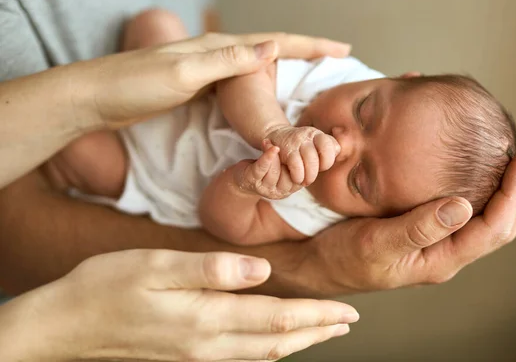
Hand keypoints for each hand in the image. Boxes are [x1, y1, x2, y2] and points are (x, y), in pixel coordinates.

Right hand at [2, 250, 356, 360]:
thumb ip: (211, 269)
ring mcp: (196, 355)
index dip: (317, 316)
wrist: (65, 325)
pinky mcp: (186, 355)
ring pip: (262, 354)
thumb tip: (262, 270)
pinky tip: (274, 340)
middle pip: (277, 342)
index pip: (277, 319)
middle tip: (348, 323)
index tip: (347, 311)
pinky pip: (240, 356)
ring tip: (322, 331)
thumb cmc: (107, 286)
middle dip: (317, 332)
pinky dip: (269, 347)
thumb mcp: (155, 265)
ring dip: (298, 342)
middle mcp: (207, 345)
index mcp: (205, 318)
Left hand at [79, 32, 350, 128]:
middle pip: (270, 48)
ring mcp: (204, 68)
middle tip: (334, 57)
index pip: (274, 42)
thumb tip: (272, 47)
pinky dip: (259, 84)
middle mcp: (214, 52)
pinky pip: (238, 81)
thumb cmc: (133, 85)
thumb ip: (226, 60)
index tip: (343, 48)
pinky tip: (262, 92)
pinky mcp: (195, 84)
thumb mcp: (184, 73)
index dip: (311, 44)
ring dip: (285, 66)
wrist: (93, 97)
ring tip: (309, 72)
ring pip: (255, 64)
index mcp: (217, 47)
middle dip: (305, 51)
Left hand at [234, 142, 302, 199]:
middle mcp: (278, 192)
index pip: (302, 179)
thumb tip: (314, 150)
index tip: (301, 150)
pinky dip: (267, 157)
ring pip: (274, 172)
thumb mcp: (286, 170)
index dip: (302, 164)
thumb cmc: (268, 171)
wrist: (242, 180)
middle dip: (288, 160)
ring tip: (271, 144)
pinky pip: (261, 168)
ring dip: (274, 156)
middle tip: (285, 146)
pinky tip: (273, 148)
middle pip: (289, 177)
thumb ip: (298, 165)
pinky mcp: (251, 179)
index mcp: (290, 189)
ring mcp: (264, 188)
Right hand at [249, 151, 515, 296]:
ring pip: (485, 218)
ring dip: (509, 192)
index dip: (513, 195)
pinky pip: (464, 211)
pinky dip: (482, 191)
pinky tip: (483, 175)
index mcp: (440, 259)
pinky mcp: (423, 229)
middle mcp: (445, 252)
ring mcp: (436, 241)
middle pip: (500, 224)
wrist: (320, 263)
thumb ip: (419, 227)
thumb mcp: (378, 242)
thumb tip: (464, 207)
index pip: (492, 229)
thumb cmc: (345, 257)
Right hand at [266, 126, 340, 184]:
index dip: (328, 161)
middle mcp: (309, 135)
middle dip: (318, 171)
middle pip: (323, 156)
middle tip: (311, 177)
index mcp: (319, 135)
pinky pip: (297, 165)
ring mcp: (297, 141)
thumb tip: (339, 153)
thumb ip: (328, 150)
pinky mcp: (286, 149)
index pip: (333, 147)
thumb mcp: (314, 146)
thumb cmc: (299, 148)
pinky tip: (296, 178)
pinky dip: (298, 176)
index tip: (321, 167)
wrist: (276, 137)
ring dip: (309, 176)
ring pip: (311, 161)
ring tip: (304, 181)